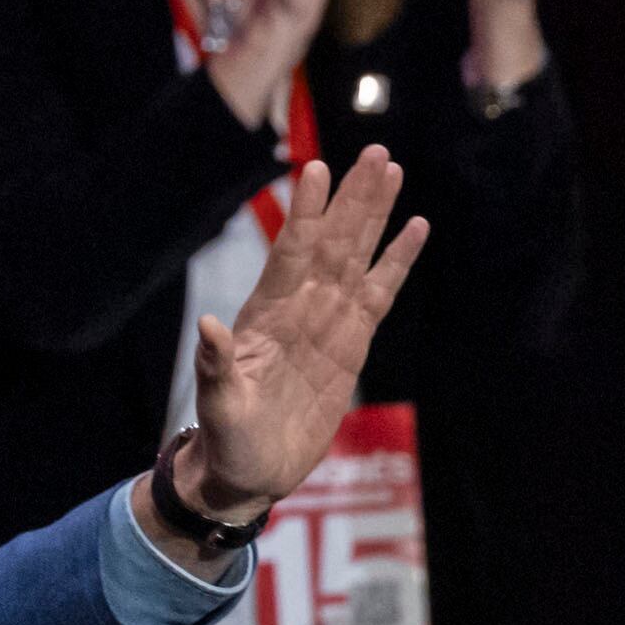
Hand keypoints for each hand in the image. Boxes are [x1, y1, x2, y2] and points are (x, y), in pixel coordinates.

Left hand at [175, 147, 428, 522]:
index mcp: (265, 317)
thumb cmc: (227, 439)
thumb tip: (209, 327)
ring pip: (356, 257)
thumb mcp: (219, 406)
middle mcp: (299, 308)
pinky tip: (415, 228)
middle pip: (332, 242)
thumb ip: (217, 367)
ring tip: (393, 171)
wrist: (247, 471)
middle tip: (375, 153)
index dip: (305, 213)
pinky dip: (396, 261)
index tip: (317, 168)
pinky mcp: (352, 343)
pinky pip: (379, 293)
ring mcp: (327, 322)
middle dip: (352, 199)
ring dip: (374, 216)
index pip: (290, 252)